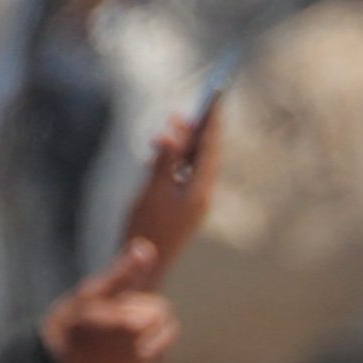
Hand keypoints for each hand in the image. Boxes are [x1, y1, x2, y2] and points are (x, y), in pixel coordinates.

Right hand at [42, 271, 175, 362]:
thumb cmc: (68, 326)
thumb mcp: (91, 293)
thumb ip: (123, 272)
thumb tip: (146, 247)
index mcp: (134, 325)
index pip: (159, 308)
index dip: (137, 304)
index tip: (114, 309)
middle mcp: (142, 352)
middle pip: (162, 325)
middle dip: (143, 319)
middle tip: (111, 324)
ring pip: (161, 343)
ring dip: (147, 337)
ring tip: (116, 339)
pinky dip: (140, 358)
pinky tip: (116, 356)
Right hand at [118, 107, 217, 274]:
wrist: (144, 266)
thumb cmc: (146, 228)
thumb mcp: (153, 189)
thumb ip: (166, 160)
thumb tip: (175, 134)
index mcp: (201, 189)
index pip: (210, 147)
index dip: (212, 120)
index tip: (217, 95)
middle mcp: (202, 194)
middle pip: (204, 154)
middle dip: (195, 131)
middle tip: (183, 112)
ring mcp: (194, 202)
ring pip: (192, 165)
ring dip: (181, 147)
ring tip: (167, 131)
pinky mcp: (183, 207)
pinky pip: (183, 176)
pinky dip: (173, 162)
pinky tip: (158, 154)